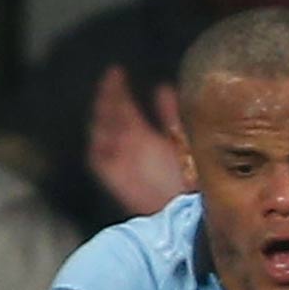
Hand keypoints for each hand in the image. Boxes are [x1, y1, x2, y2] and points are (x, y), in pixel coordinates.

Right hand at [87, 66, 185, 216]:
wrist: (188, 217)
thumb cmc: (190, 183)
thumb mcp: (185, 143)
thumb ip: (172, 119)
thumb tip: (163, 88)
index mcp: (145, 139)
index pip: (125, 108)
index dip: (118, 90)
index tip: (117, 72)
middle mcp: (129, 149)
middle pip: (110, 117)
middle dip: (109, 97)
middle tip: (112, 77)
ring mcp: (122, 163)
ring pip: (103, 134)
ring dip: (103, 116)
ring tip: (108, 99)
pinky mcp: (117, 180)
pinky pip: (99, 161)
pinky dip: (98, 146)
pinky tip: (103, 131)